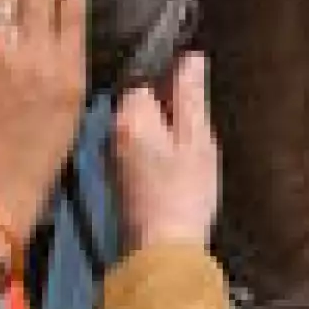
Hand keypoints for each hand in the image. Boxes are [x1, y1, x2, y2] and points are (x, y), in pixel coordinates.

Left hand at [110, 52, 220, 252]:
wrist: (161, 251)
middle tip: (196, 123)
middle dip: (168, 103)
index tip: (194, 88)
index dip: (172, 76)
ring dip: (163, 127)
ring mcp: (111, 155)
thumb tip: (190, 57)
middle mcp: (111, 131)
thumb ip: (190, 95)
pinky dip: (156, 148)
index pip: (144, 73)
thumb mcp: (196, 138)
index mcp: (129, 115)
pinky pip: (138, 146)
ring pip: (140, 124)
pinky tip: (174, 166)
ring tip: (188, 145)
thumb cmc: (183, 194)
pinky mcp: (117, 177)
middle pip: (140, 99)